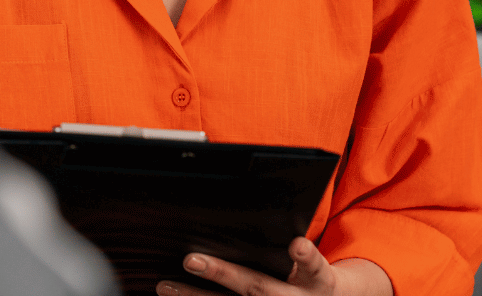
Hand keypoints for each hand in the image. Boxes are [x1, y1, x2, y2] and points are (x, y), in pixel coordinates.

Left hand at [154, 238, 391, 295]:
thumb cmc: (313, 276)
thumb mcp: (316, 261)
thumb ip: (297, 243)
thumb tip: (268, 194)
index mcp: (316, 279)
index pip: (314, 265)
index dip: (305, 257)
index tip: (298, 246)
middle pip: (258, 288)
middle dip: (224, 274)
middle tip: (191, 260)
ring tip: (166, 285)